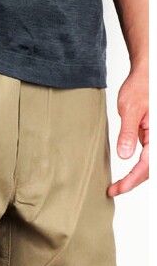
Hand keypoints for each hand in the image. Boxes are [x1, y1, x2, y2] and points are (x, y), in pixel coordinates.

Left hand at [107, 67, 148, 196]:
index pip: (147, 165)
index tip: (117, 189)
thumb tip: (124, 156)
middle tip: (114, 190)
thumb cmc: (141, 87)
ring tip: (118, 185)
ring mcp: (155, 137)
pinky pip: (148, 154)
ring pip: (150, 163)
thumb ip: (128, 133)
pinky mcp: (151, 135)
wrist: (146, 74)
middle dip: (133, 182)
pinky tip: (126, 170)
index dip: (132, 180)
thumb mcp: (129, 110)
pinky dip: (138, 165)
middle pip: (150, 168)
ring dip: (136, 176)